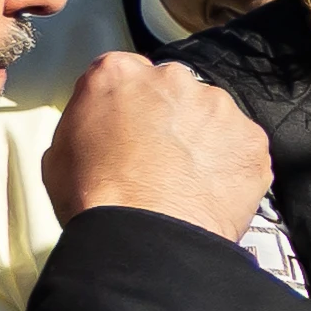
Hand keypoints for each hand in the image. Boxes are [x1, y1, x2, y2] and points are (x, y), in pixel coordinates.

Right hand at [36, 54, 271, 237]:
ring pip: (211, 117)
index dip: (127, 104)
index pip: (126, 74)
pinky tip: (207, 190)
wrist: (145, 235)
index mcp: (119, 75)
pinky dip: (229, 165)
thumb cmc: (98, 199)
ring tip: (182, 180)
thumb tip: (100, 126)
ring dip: (201, 141)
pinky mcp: (251, 139)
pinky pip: (240, 147)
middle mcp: (173, 80)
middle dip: (168, 118)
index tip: (128, 125)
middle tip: (155, 158)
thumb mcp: (60, 149)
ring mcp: (218, 107)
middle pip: (173, 91)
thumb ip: (88, 119)